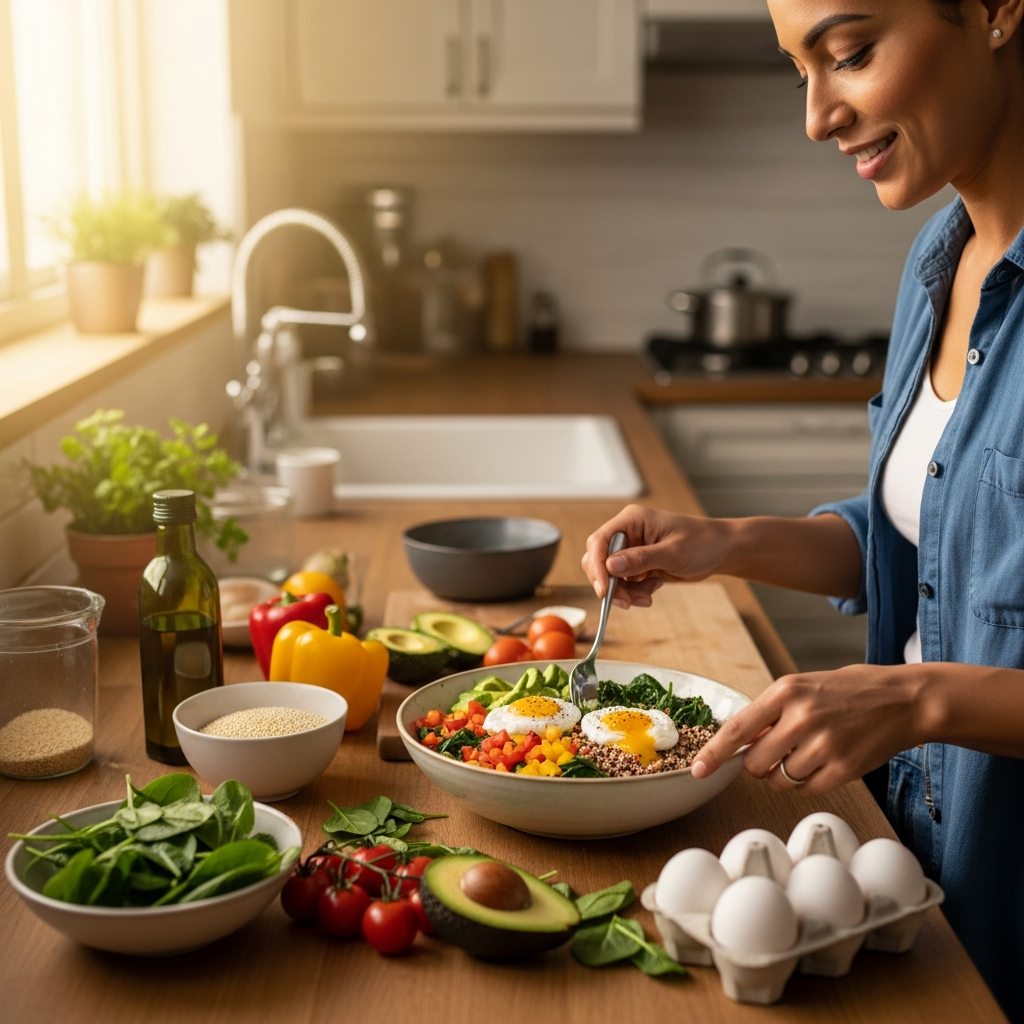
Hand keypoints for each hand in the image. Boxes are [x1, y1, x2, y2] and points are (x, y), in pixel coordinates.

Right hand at [582, 504, 735, 608]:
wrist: (722, 550)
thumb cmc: (703, 542)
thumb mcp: (673, 552)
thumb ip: (641, 559)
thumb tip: (609, 566)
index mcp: (632, 520)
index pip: (600, 541)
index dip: (596, 566)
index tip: (604, 590)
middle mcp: (628, 533)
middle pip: (599, 560)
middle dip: (611, 584)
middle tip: (627, 602)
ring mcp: (632, 549)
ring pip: (611, 576)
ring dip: (625, 592)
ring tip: (647, 597)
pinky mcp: (639, 564)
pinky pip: (625, 582)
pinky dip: (635, 592)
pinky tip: (653, 589)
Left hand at [690, 664, 925, 795]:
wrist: (903, 699)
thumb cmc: (849, 691)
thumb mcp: (803, 687)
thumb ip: (771, 712)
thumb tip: (740, 742)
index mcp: (786, 691)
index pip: (738, 729)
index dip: (713, 753)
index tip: (697, 769)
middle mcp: (801, 717)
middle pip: (755, 763)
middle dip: (760, 764)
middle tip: (779, 750)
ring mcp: (823, 745)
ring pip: (779, 780)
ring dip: (785, 774)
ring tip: (809, 751)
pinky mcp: (843, 769)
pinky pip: (805, 790)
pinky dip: (808, 782)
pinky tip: (825, 762)